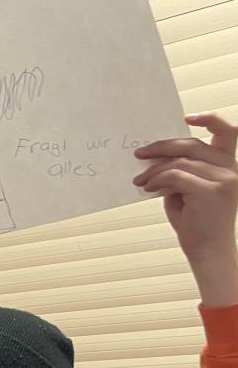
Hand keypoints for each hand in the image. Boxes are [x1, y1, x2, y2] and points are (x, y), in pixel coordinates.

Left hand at [134, 112, 237, 305]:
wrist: (207, 250)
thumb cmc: (195, 221)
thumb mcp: (187, 189)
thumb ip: (181, 170)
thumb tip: (154, 154)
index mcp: (228, 165)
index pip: (227, 132)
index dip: (209, 119)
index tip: (187, 117)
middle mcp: (232, 168)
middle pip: (192, 144)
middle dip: (162, 146)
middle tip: (139, 153)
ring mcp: (225, 179)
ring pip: (180, 161)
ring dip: (154, 170)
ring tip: (140, 181)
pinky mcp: (212, 191)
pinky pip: (175, 176)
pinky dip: (156, 180)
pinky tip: (147, 188)